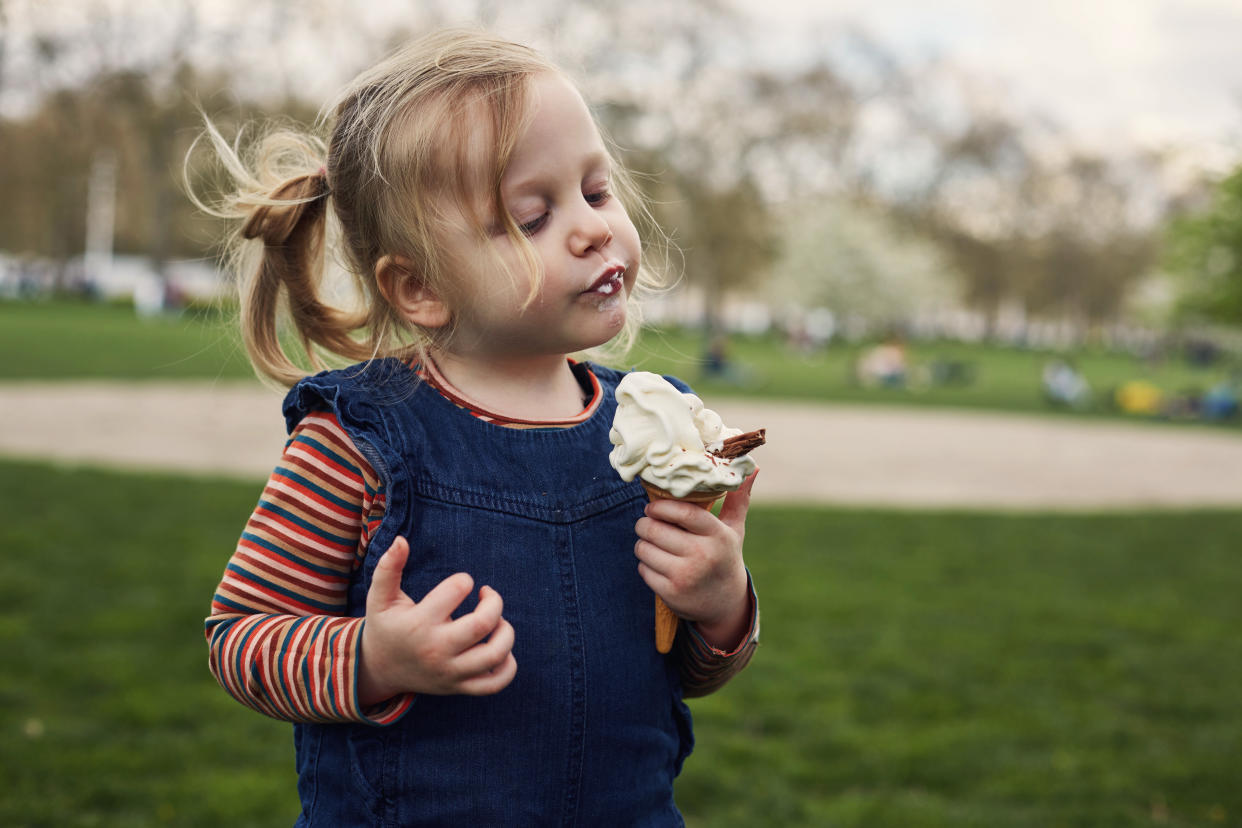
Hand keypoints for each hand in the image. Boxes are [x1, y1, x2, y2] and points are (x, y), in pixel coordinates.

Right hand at [358, 536, 516, 704]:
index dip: (464, 580)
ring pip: (494, 655)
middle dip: (494, 602)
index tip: (462, 583)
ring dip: (507, 632)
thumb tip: (401, 540)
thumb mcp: (380, 597)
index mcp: (419, 624)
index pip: (456, 591)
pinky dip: (509, 667)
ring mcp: (450, 672)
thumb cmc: (386, 625)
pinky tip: (501, 649)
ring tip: (498, 621)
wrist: (379, 669)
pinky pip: (494, 684)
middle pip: (482, 625)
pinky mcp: (459, 687)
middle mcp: (436, 651)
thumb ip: (388, 568)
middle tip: (488, 594)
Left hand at [634, 472, 756, 650]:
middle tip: (646, 522)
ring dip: (642, 542)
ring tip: (650, 541)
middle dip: (644, 523)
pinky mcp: (671, 593)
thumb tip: (753, 467)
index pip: (684, 513)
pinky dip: (644, 563)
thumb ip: (737, 499)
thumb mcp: (734, 530)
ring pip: (645, 548)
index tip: (653, 507)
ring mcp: (686, 575)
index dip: (662, 506)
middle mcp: (702, 555)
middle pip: (656, 529)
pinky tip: (656, 562)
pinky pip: (643, 569)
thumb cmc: (725, 557)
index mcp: (717, 536)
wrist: (725, 603)